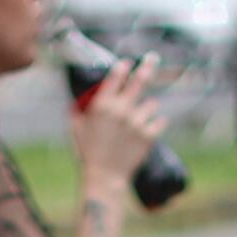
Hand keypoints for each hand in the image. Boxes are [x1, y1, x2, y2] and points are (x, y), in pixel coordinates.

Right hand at [67, 51, 166, 192]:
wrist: (105, 178)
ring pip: (152, 103)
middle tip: (153, 58)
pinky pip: (160, 122)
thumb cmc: (88, 153)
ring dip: (148, 107)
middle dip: (148, 66)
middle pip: (140, 80)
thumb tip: (76, 98)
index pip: (117, 75)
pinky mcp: (149, 135)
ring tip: (139, 118)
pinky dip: (157, 123)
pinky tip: (151, 127)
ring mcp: (137, 122)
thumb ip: (77, 110)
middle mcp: (121, 109)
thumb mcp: (76, 128)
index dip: (124, 67)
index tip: (128, 63)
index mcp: (102, 105)